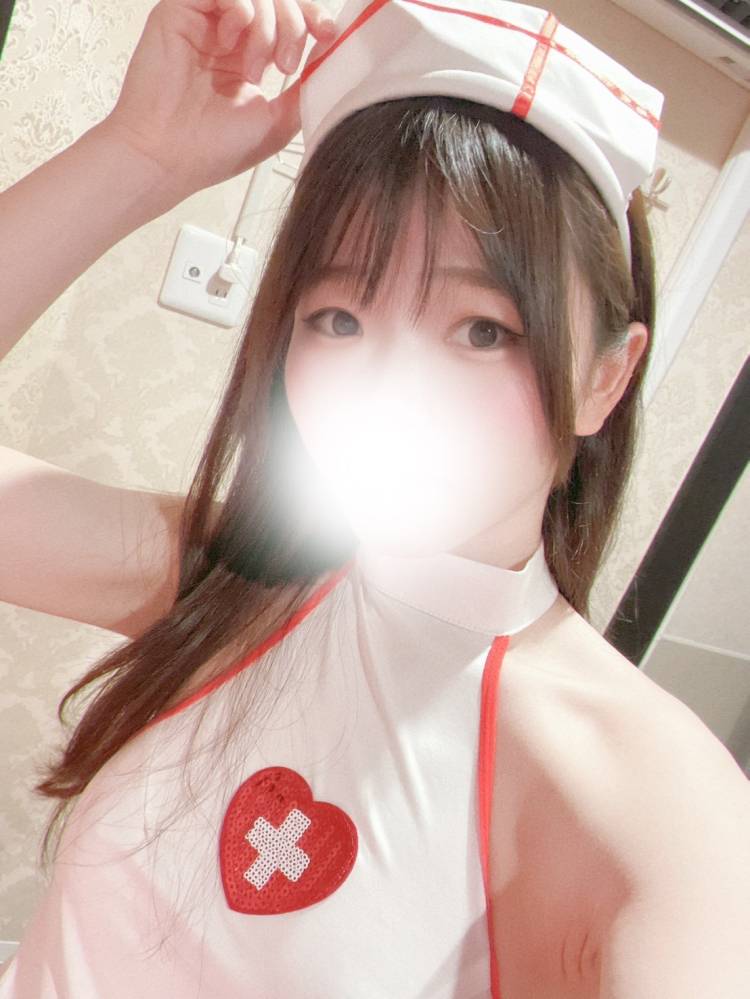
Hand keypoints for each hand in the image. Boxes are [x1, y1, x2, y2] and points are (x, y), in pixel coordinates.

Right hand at [101, 0, 337, 203]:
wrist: (167, 158)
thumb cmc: (211, 150)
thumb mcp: (278, 122)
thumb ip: (306, 87)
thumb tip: (333, 56)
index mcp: (251, 56)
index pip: (290, 17)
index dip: (314, 17)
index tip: (328, 36)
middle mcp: (228, 35)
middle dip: (295, 24)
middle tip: (286, 66)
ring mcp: (206, 21)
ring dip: (268, 25)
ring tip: (253, 69)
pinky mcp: (180, 10)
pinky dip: (241, 8)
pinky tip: (232, 41)